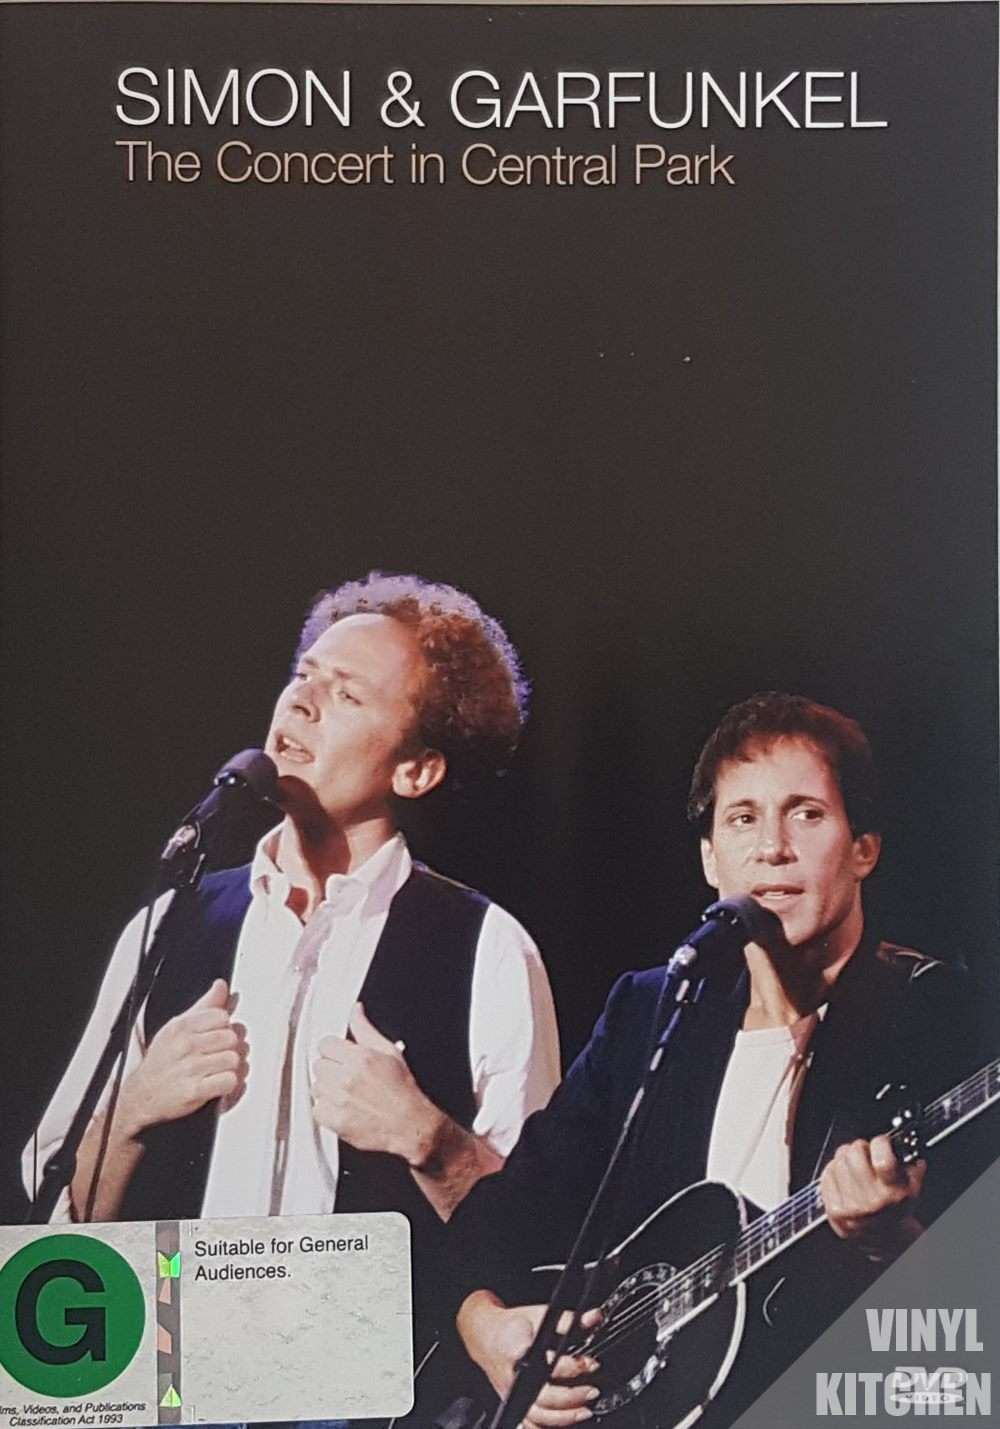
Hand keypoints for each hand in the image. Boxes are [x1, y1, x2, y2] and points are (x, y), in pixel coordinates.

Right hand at [118, 979, 246, 1135]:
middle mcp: (186, 1045)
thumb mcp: (178, 1027)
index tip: (216, 1034)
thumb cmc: (162, 1060)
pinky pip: (229, 1081)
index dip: (224, 1027)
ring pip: (233, 1059)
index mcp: (182, 1027)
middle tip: (219, 1054)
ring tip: (219, 1069)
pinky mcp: (195, 1091)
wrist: (142, 1094)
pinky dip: (228, 1084)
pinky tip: (218, 1082)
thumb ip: (205, 1006)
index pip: (222, 1017)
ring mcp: (191, 1069)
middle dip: (229, 1047)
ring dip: (231, 1067)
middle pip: (231, 1038)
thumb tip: (221, 986)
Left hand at [312, 1002, 442, 1163]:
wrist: (410, 1124)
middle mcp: (347, 1078)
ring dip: (327, 1089)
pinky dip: (326, 1110)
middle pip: (319, 1065)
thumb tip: (356, 1011)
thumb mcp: (389, 1052)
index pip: (325, 1044)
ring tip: (346, 1092)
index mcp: (360, 1058)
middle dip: (331, 1069)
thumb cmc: (403, 1090)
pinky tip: (342, 1107)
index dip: (334, 1050)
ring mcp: (340, 1101)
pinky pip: (317, 1110)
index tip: (340, 1056)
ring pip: (316, 1087)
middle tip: (346, 1076)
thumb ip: (366, 1029)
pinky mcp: (337, 1121)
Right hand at [457, 1292, 602, 1428]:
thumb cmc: (510, 1326)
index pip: (549, 1364)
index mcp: (518, 1352)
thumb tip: (595, 1318)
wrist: (485, 1335)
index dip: (574, 1366)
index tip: (591, 1363)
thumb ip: (568, 1319)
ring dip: (565, 1416)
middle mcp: (513, 1379)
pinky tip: (565, 1419)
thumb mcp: (539, 1314)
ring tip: (585, 1410)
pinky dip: (548, 1426)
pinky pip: (531, 1425)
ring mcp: (512, 1396)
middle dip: (571, 1397)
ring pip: (539, 1417)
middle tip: (592, 1390)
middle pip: (544, 1398)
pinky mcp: (514, 1405)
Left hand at [820, 1134, 925, 1260]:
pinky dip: (834, 1171)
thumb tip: (904, 1144)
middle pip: (854, 1154)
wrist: (882, 1237)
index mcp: (892, 1192)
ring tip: (855, 1167)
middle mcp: (870, 1200)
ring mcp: (850, 1206)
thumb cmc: (896, 1208)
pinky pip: (826, 1175)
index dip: (881, 1144)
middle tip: (865, 1153)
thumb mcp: (912, 1187)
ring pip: (838, 1161)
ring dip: (845, 1158)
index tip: (882, 1142)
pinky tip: (844, 1178)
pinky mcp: (834, 1209)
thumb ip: (911, 1164)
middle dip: (860, 1147)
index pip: (882, 1160)